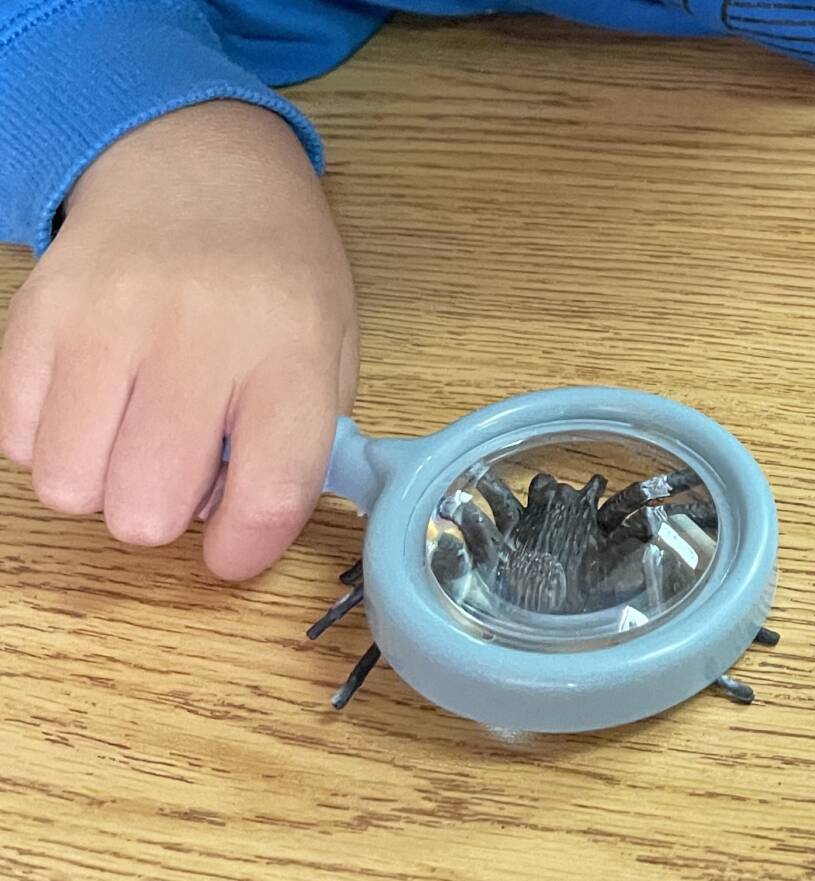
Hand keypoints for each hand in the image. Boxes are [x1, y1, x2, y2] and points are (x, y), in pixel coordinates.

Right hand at [0, 101, 356, 579]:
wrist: (194, 167)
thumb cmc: (275, 275)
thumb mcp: (330, 349)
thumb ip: (303, 443)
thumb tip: (245, 526)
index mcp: (289, 350)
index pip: (268, 492)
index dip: (245, 550)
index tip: (233, 551)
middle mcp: (195, 333)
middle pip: (145, 509)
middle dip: (164, 514)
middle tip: (182, 467)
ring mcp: (104, 317)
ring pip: (68, 486)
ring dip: (103, 483)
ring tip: (136, 432)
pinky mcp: (34, 310)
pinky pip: (16, 437)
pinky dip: (53, 440)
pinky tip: (95, 398)